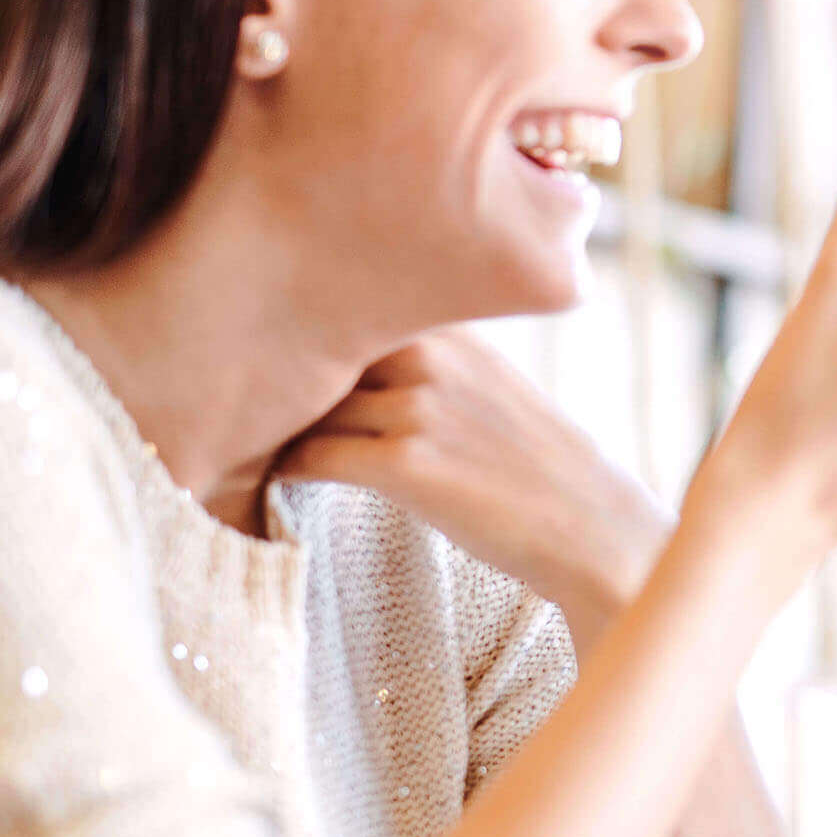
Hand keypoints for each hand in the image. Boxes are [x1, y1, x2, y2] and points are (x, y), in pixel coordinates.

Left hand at [279, 329, 672, 644]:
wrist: (595, 530)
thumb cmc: (545, 468)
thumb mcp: (499, 388)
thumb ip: (442, 362)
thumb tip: (369, 360)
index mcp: (458, 332)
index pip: (357, 306)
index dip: (311, 329)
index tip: (272, 345)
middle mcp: (436, 358)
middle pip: (322, 346)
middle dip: (282, 371)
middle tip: (241, 392)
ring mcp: (421, 409)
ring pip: (312, 403)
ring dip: (277, 423)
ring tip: (250, 438)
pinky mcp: (408, 466)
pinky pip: (315, 456)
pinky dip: (287, 468)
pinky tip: (278, 479)